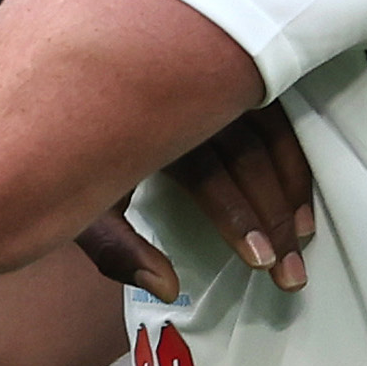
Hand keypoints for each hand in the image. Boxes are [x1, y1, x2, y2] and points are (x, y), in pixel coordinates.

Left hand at [71, 103, 315, 300]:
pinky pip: (275, 114)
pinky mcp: (230, 78)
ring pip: (269, 133)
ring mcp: (211, 81)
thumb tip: (168, 288)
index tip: (260, 262)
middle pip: (245, 156)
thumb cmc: (71, 150)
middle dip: (272, 218)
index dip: (236, 218)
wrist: (63, 88)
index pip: (206, 173)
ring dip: (291, 189)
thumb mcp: (78, 201)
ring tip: (302, 240)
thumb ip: (116, 248)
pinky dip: (293, 154)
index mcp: (146, 124)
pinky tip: (301, 196)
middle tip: (290, 273)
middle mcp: (185, 95)